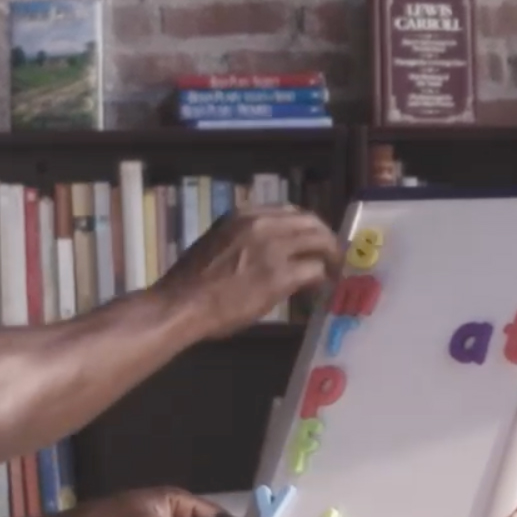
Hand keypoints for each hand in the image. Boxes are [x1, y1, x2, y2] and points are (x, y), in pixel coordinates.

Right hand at [159, 205, 342, 327]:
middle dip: (326, 238)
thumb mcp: (217, 243)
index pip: (288, 211)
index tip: (312, 239)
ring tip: (334, 269)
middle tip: (333, 255)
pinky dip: (323, 277)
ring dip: (331, 255)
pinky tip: (322, 286)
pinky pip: (314, 270)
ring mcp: (273, 249)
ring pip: (318, 241)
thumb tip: (267, 251)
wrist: (182, 304)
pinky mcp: (280, 277)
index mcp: (244, 215)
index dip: (306, 225)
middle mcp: (261, 225)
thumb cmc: (191, 282)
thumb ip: (244, 239)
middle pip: (310, 222)